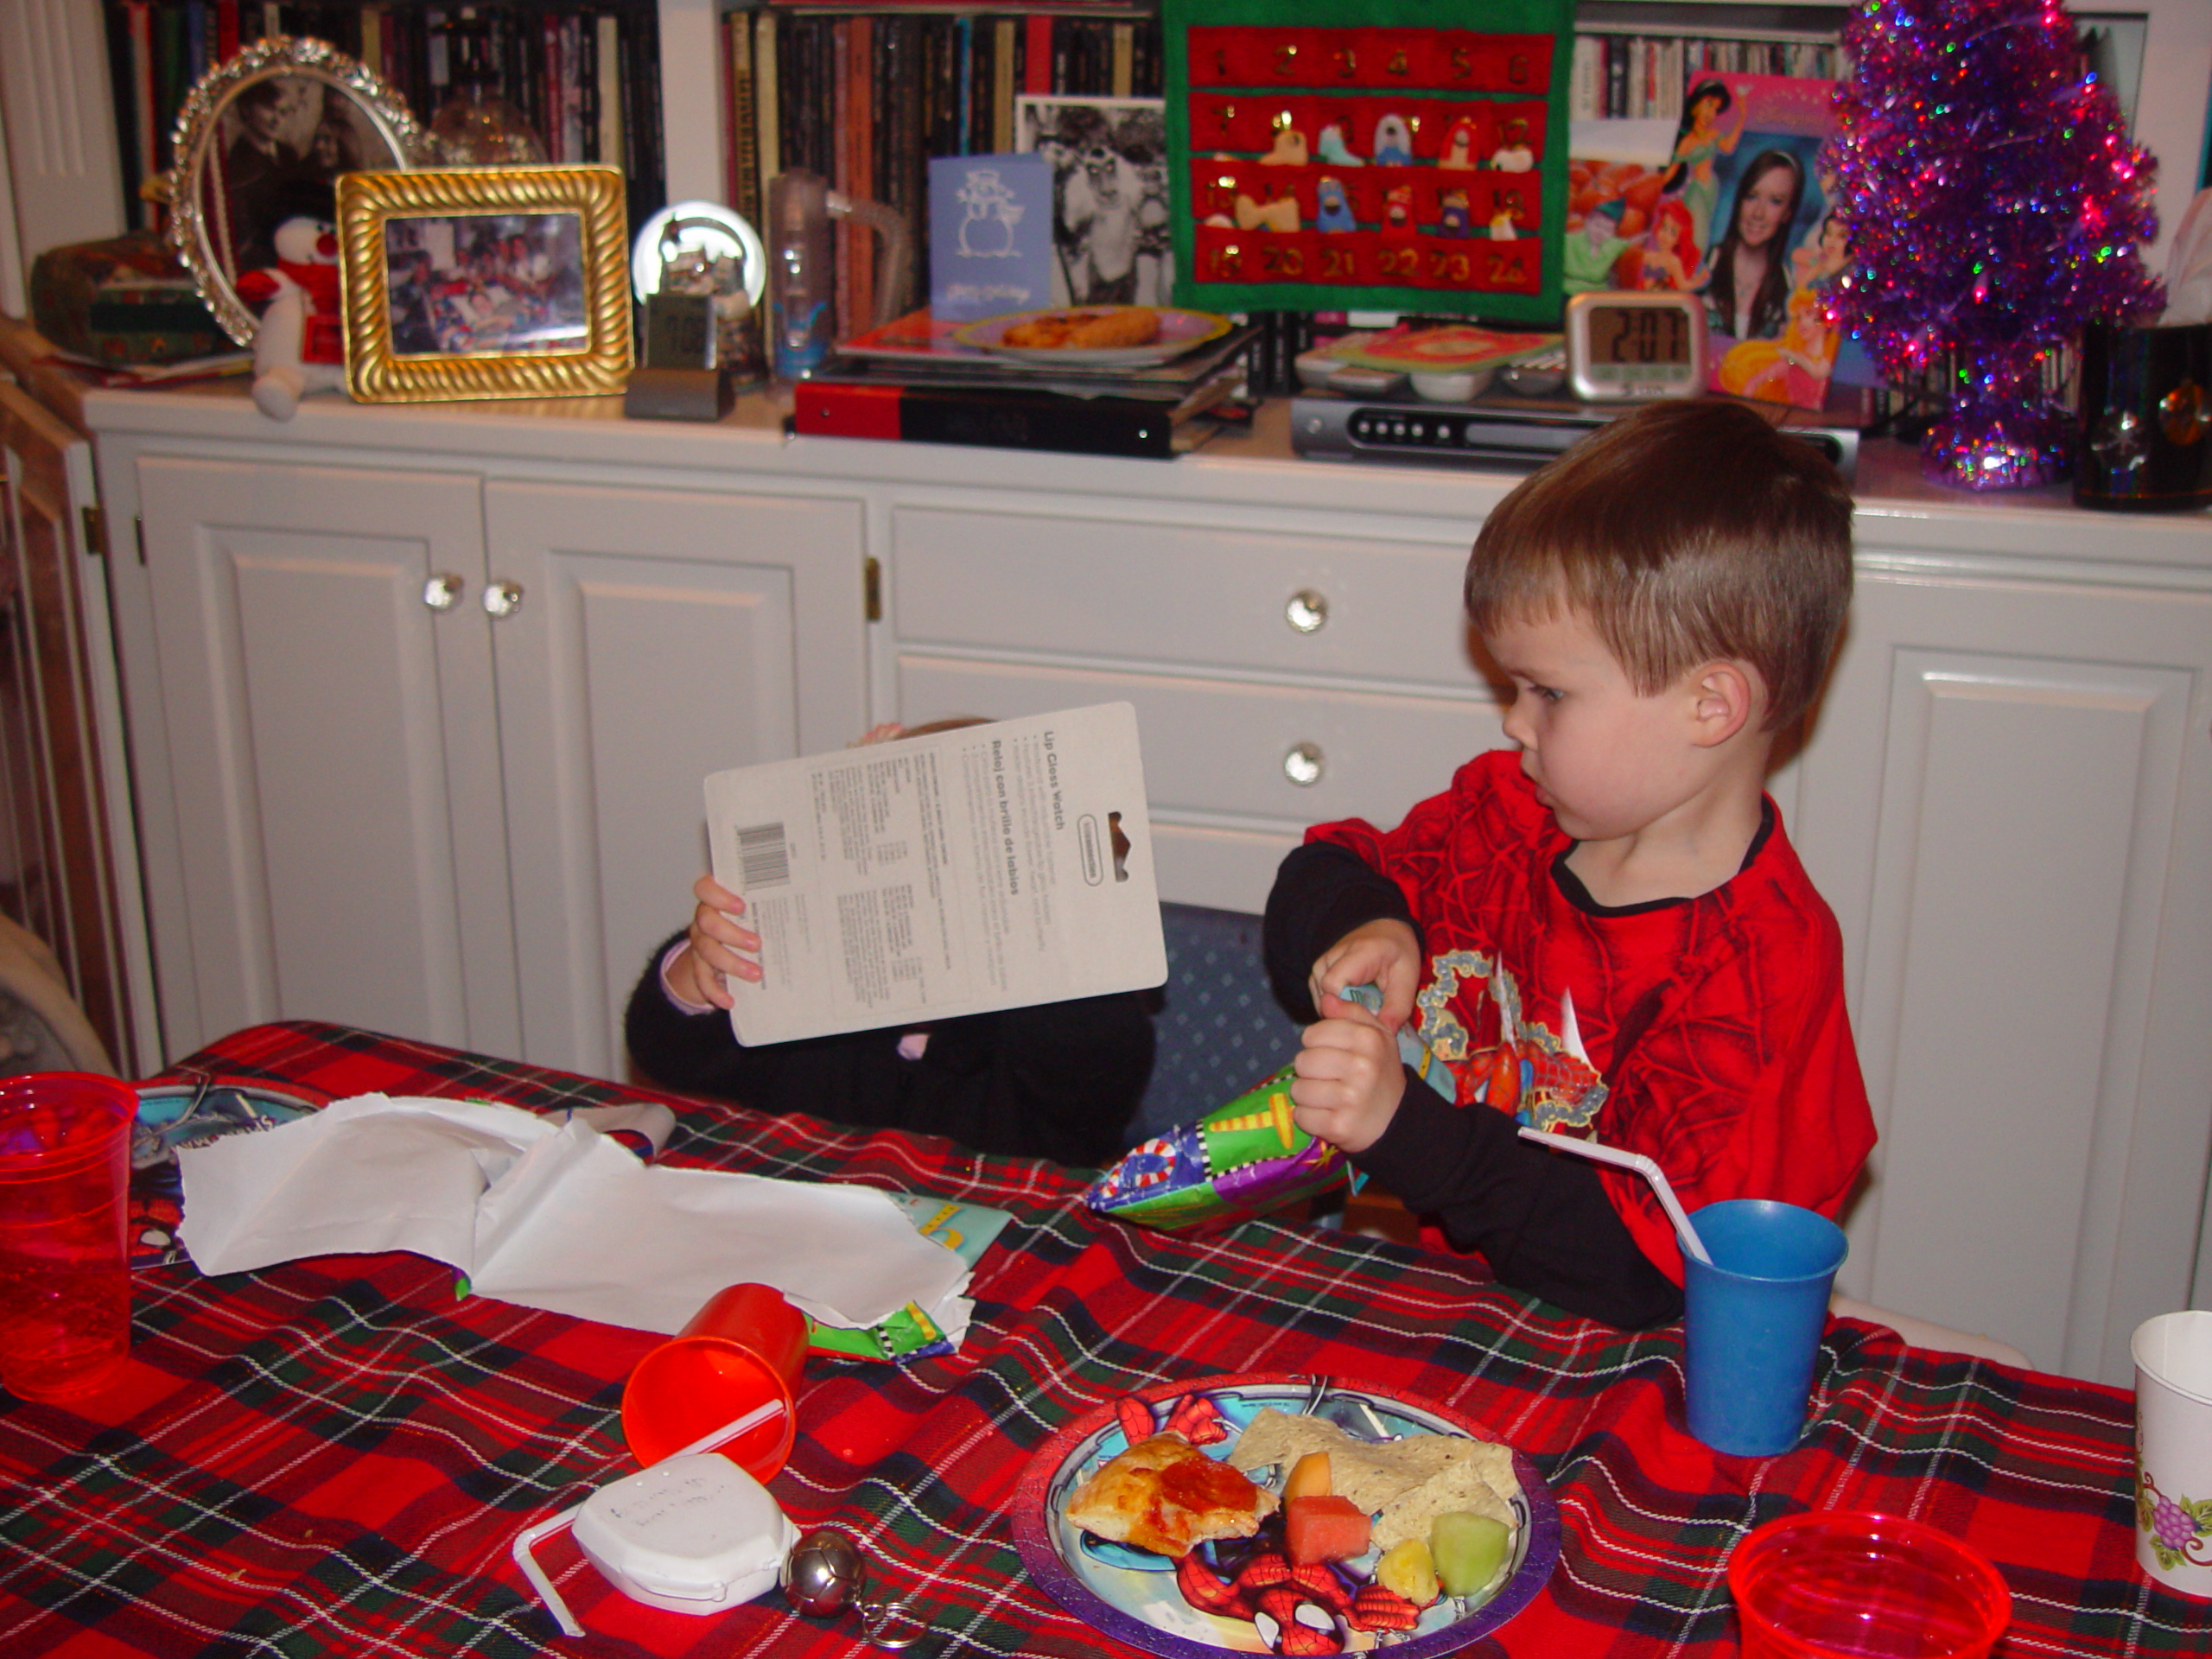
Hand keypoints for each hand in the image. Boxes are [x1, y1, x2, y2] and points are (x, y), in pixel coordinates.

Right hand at [670, 874, 760, 1009]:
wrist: (720, 949)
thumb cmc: (746, 923)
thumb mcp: (756, 912)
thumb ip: (768, 907)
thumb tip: (810, 908)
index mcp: (715, 900)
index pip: (705, 888)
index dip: (719, 896)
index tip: (741, 906)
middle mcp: (703, 918)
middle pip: (707, 922)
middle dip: (733, 934)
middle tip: (757, 944)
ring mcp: (700, 942)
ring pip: (706, 950)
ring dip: (732, 963)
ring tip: (755, 974)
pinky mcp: (699, 965)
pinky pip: (702, 979)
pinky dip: (715, 991)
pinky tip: (729, 1001)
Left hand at [1289, 992, 1406, 1155]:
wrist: (1397, 1119)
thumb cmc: (1380, 1071)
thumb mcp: (1376, 1035)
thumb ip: (1351, 1012)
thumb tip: (1326, 998)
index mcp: (1368, 1040)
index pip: (1311, 1034)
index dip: (1316, 1045)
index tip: (1332, 1054)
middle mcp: (1361, 1067)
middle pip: (1302, 1062)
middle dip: (1310, 1071)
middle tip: (1330, 1079)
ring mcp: (1350, 1099)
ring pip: (1298, 1090)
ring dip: (1308, 1095)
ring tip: (1328, 1097)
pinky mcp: (1339, 1127)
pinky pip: (1301, 1116)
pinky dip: (1309, 1118)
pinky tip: (1327, 1115)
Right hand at [1308, 919, 1420, 1030]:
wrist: (1381, 931)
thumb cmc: (1396, 952)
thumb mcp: (1407, 976)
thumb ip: (1398, 1005)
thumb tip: (1386, 1034)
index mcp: (1355, 954)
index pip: (1334, 986)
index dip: (1349, 1009)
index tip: (1370, 1018)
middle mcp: (1328, 959)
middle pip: (1327, 1002)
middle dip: (1349, 1017)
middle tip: (1373, 1019)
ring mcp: (1318, 969)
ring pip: (1323, 1006)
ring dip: (1344, 1014)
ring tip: (1366, 1010)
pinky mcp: (1315, 979)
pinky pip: (1322, 1005)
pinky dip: (1338, 1011)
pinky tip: (1355, 1006)